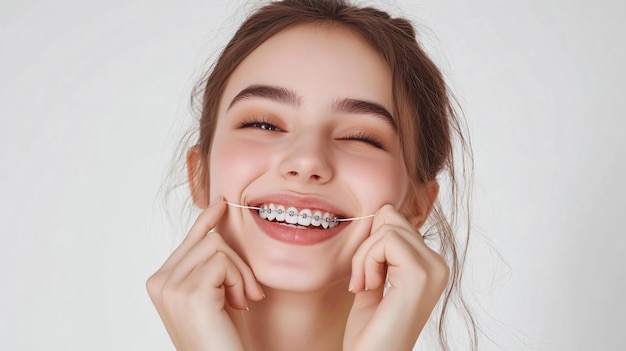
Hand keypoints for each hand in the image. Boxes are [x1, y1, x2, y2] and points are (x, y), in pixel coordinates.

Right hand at [146, 197, 264, 350]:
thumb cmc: (222, 336)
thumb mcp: (216, 292)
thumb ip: (211, 263)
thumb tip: (219, 222)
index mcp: (160, 281)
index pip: (189, 239)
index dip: (208, 219)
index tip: (222, 203)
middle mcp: (159, 282)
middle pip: (208, 239)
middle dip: (238, 263)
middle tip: (248, 294)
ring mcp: (170, 287)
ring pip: (217, 246)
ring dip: (240, 274)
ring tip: (241, 302)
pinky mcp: (189, 293)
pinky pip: (223, 262)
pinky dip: (239, 280)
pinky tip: (238, 304)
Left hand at [344, 204, 448, 350]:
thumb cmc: (369, 331)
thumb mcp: (375, 280)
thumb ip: (380, 250)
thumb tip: (382, 210)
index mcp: (429, 265)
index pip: (395, 221)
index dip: (370, 243)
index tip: (364, 277)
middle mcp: (437, 265)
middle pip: (391, 218)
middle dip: (366, 246)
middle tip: (361, 281)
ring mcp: (433, 269)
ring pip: (387, 226)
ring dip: (364, 256)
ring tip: (365, 287)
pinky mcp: (421, 275)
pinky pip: (386, 240)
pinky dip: (366, 261)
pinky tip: (368, 287)